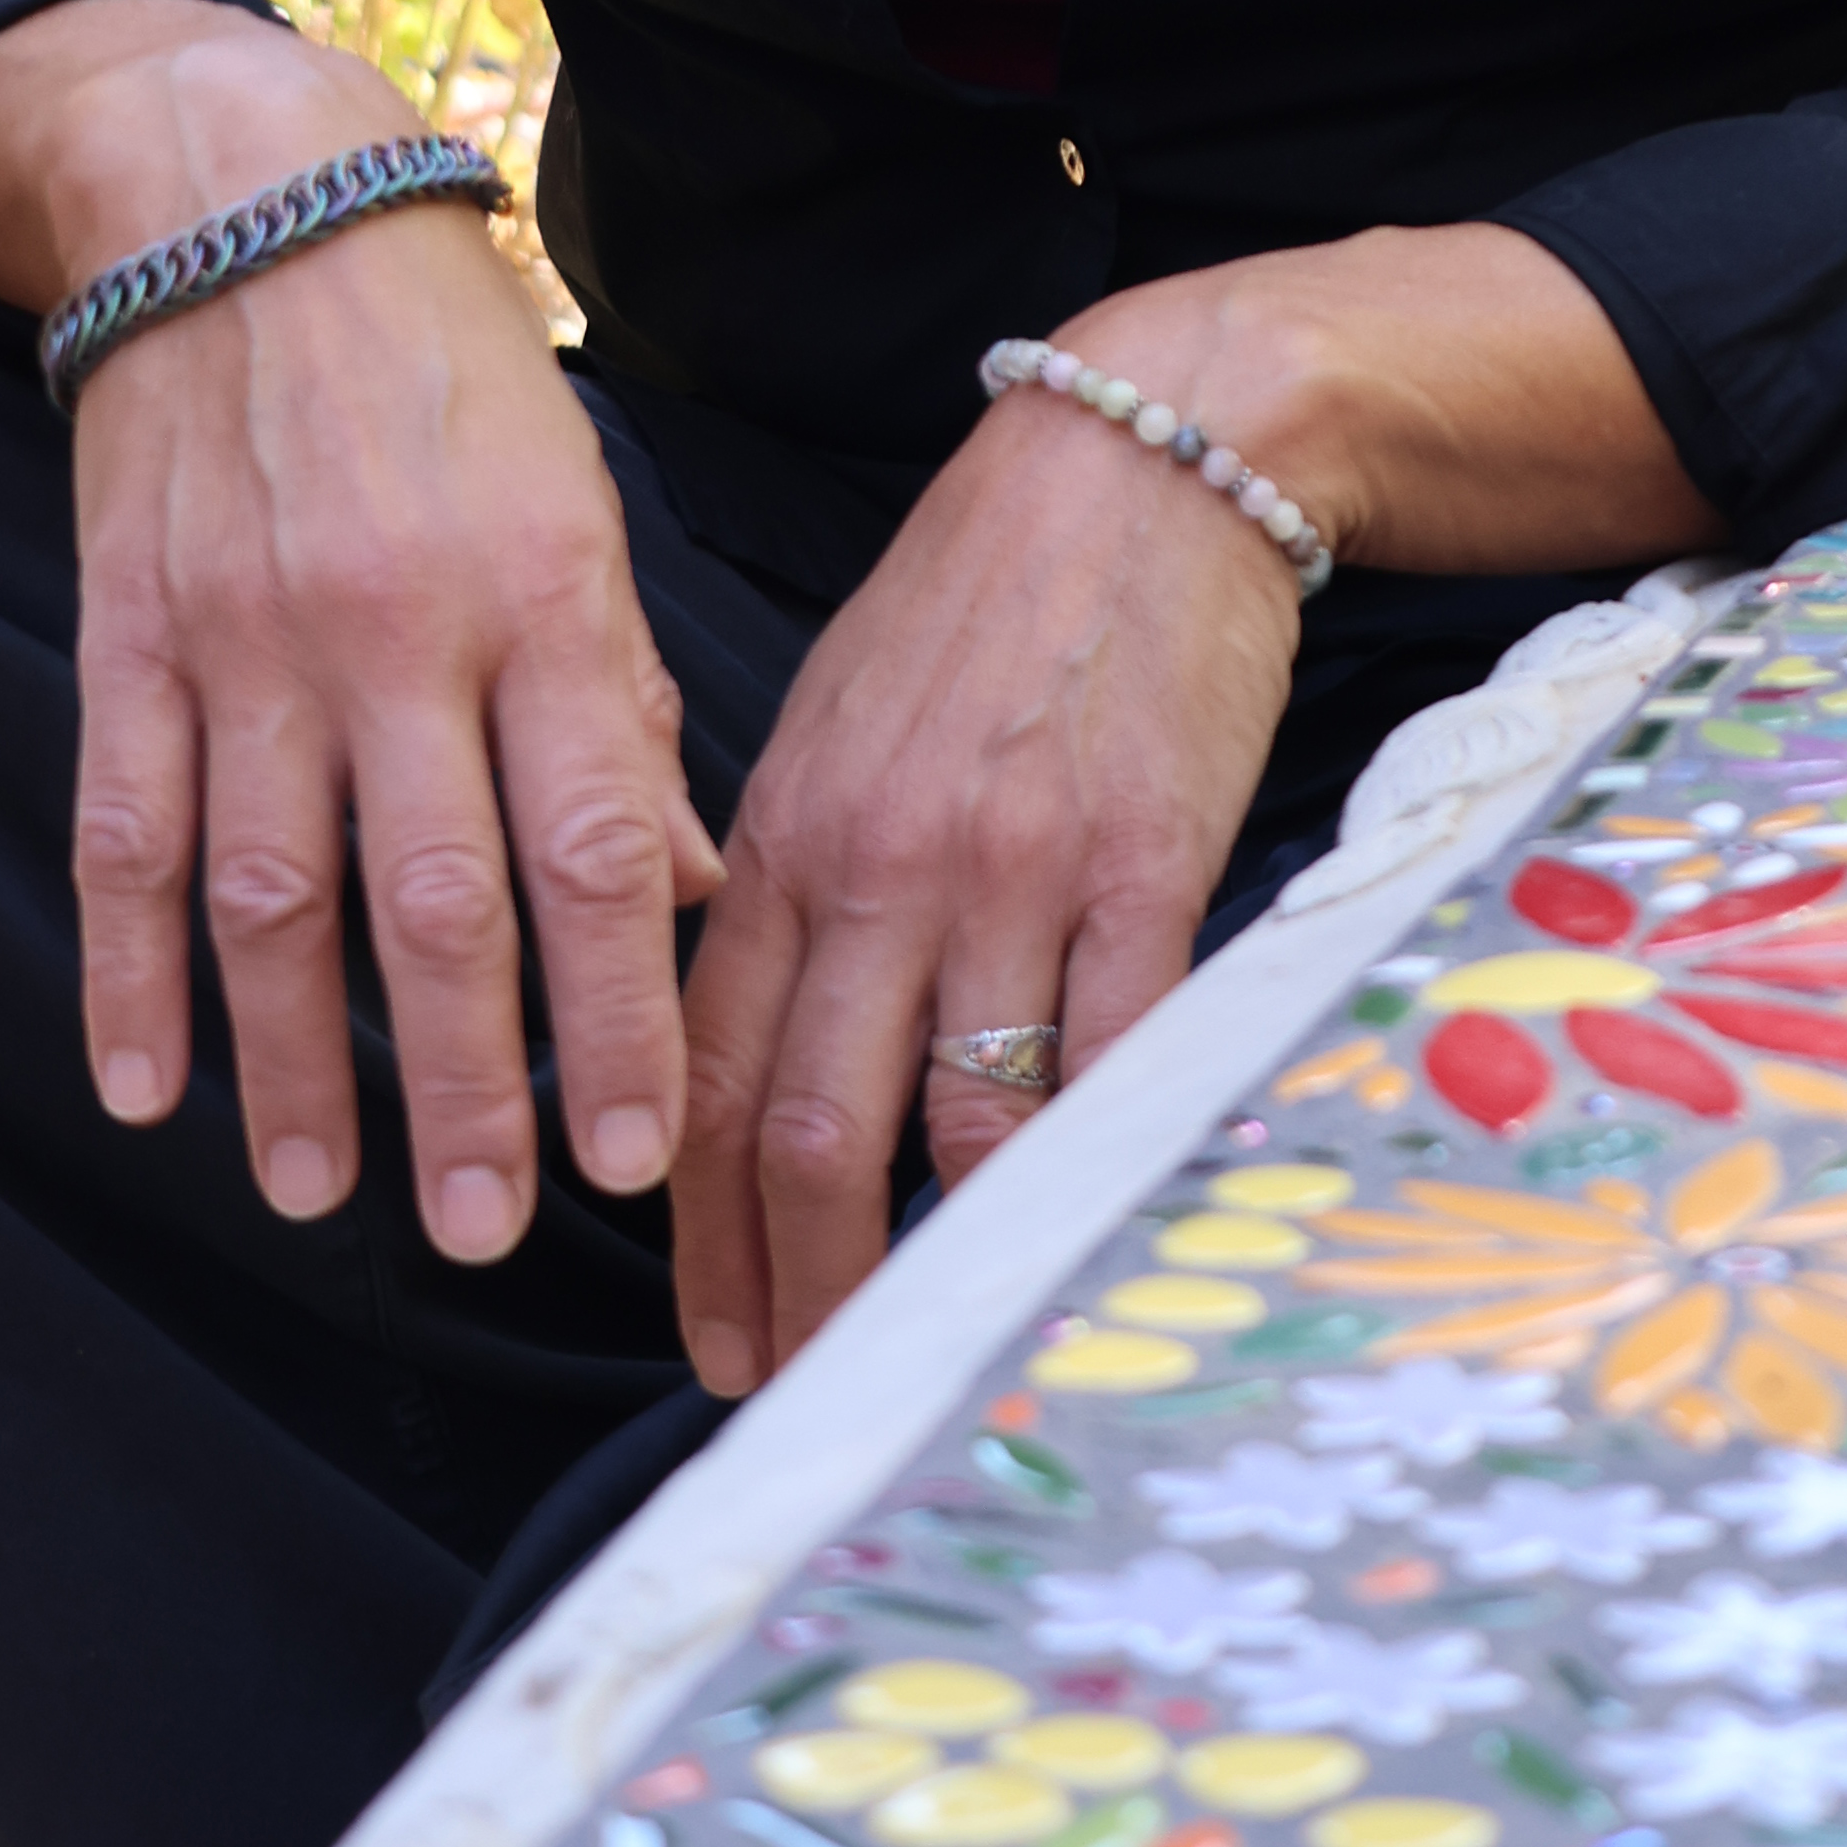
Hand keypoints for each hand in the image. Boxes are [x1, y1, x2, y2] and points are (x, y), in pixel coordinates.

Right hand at [0, 0, 718, 1258]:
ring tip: (325, 1196)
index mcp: (546, 600)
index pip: (596, 848)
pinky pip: (128, 832)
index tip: (635, 1159)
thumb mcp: (588, 512)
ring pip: (274, 893)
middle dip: (466, 1084)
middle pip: (438, 901)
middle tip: (482, 1233)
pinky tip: (150, 1087)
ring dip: (295, 1064)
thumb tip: (698, 899)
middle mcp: (401, 630)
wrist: (254, 214)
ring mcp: (251, 641)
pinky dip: (130, 971)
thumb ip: (632, 709)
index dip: (615, 1016)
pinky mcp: (133, 638)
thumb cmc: (456, 381)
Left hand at [665, 221, 1714, 1395]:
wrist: (1147, 457)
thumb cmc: (991, 592)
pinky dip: (1087, 1168)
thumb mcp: (841, 718)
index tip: (708, 1333)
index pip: (705, 1068)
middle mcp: (879, 865)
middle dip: (796, 1283)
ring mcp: (1012, 872)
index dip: (698, 1228)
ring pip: (952, 1121)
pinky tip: (1081, 1244)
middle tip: (802, 1389)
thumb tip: (762, 1017)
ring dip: (936, 1263)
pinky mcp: (1146, 867)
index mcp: (790, 834)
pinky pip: (1108, 1057)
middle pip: (808, 1125)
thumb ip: (796, 869)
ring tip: (936, 1353)